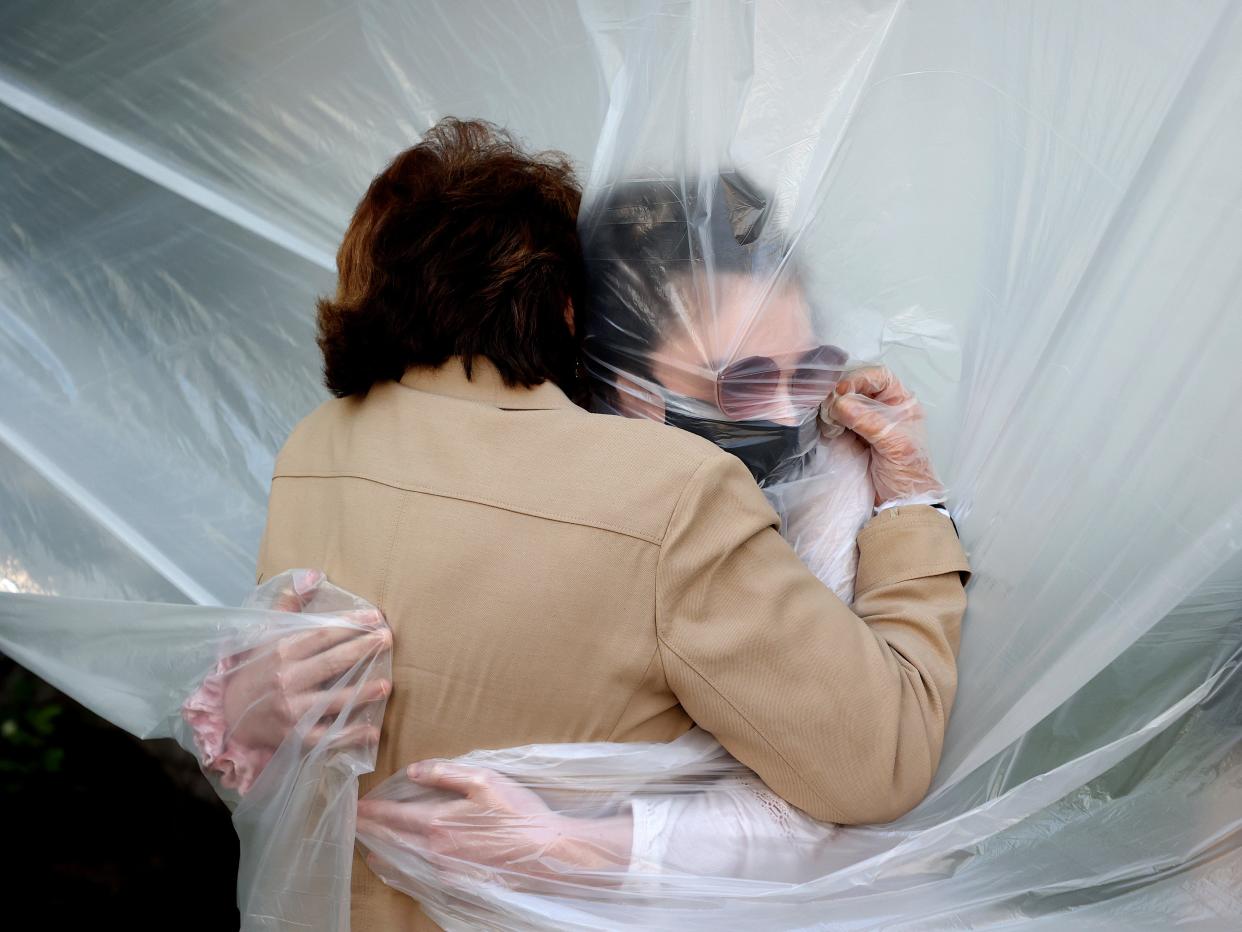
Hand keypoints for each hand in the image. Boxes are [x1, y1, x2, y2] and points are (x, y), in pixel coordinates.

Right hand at [223, 570, 391, 752]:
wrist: (229, 713)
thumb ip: (288, 605)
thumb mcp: (265, 634)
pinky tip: (373, 732)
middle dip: (362, 650)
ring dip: (362, 693)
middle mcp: (286, 680)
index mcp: (282, 652)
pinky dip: (350, 736)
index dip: (350, 624)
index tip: (376, 617)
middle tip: (388, 639)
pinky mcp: (295, 737)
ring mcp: (292, 711)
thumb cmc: (256, 669)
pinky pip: (326, 737)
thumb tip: (312, 576)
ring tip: (387, 685)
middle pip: (331, 663)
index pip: (322, 634)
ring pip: (332, 701)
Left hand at [356, 760, 631, 886]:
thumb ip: (445, 773)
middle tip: (353, 822)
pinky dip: (398, 869)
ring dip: (381, 849)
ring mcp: (443, 872)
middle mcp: (433, 852)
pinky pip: (416, 877)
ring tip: (368, 842)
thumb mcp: (484, 781)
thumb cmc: (518, 813)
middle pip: (389, 841)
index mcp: (437, 823)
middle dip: (369, 830)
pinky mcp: (455, 883)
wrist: (546, 852)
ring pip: (399, 861)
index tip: (354, 805)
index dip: (370, 810)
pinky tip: (394, 865)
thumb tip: (412, 770)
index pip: (392, 816)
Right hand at [821, 366, 944, 506]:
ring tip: (831, 422)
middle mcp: (881, 408)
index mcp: (900, 403)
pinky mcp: (847, 437)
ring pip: (841, 403)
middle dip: (841, 393)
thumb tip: (840, 403)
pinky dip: (827, 423)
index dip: (860, 378)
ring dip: (832, 409)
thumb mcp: (896, 444)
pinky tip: (830, 431)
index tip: (843, 391)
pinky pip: (832, 421)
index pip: (879, 376)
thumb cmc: (909, 473)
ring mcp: (862, 422)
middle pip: (855, 387)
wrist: (900, 504)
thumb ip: (869, 421)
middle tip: (832, 407)